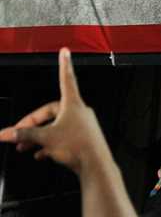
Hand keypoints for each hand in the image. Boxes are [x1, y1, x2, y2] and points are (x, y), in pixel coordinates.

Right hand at [0, 49, 111, 174]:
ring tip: (24, 147)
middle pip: (51, 111)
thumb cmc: (77, 147)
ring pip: (55, 126)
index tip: (65, 51)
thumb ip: (24, 135)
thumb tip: (7, 134)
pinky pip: (62, 137)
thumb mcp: (45, 138)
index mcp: (72, 104)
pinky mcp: (82, 138)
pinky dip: (49, 144)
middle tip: (17, 135)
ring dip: (38, 136)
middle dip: (32, 123)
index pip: (66, 78)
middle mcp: (79, 111)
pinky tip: (40, 155)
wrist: (95, 165)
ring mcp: (81, 125)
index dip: (63, 64)